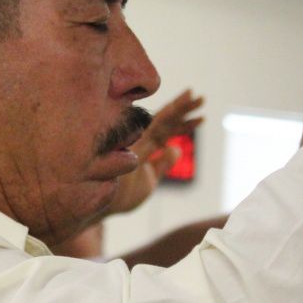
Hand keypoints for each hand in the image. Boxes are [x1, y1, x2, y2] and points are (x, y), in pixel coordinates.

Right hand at [106, 89, 204, 214]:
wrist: (101, 205)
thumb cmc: (122, 194)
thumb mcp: (149, 180)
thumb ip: (162, 164)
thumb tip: (176, 149)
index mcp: (144, 145)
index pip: (165, 128)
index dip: (182, 121)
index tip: (201, 114)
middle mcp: (141, 139)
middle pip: (165, 120)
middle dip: (183, 107)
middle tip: (201, 97)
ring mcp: (137, 142)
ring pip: (162, 121)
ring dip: (181, 110)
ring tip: (199, 99)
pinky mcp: (135, 148)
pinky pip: (156, 132)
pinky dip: (173, 124)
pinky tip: (191, 121)